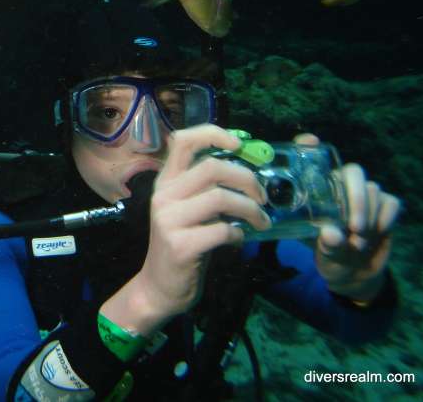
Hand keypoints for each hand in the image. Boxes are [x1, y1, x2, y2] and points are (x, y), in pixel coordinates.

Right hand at [134, 125, 269, 322]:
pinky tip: (239, 239)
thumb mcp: (187, 209)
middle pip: (212, 167)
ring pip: (220, 197)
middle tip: (263, 197)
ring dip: (251, 209)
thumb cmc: (182, 243)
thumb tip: (248, 171)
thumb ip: (205, 188)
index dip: (213, 134)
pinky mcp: (180, 245)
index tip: (239, 144)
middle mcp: (164, 195)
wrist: (159, 288)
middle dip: (247, 179)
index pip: (184, 140)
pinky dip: (239, 233)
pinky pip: (222, 230)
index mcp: (166, 182)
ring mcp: (169, 220)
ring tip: (262, 221)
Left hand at [295, 133, 400, 302]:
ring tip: (357, 243)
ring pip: (372, 190)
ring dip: (368, 218)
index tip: (310, 142)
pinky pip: (390, 203)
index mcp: (318, 191)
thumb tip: (330, 233)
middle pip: (353, 172)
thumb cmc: (330, 254)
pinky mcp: (385, 205)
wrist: (354, 271)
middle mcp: (341, 186)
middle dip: (356, 197)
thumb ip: (327, 243)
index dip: (309, 146)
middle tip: (354, 226)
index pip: (313, 160)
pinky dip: (384, 218)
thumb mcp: (323, 252)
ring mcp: (365, 194)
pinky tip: (376, 233)